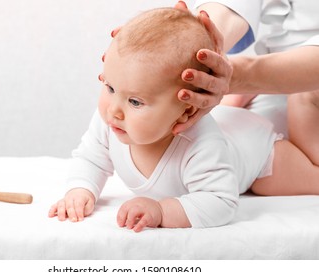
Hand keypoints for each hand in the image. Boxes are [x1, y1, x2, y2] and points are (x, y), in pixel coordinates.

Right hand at [48, 188, 94, 221]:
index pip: (78, 204)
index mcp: (79, 197)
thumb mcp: (90, 203)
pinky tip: (50, 215)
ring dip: (61, 212)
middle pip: (70, 205)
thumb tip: (81, 214)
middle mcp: (70, 198)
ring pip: (61, 205)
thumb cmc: (85, 200)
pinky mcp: (58, 203)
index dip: (79, 212)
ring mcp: (64, 200)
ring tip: (61, 219)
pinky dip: (51, 210)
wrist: (79, 192)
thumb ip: (87, 208)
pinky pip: (54, 206)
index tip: (80, 219)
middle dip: (71, 213)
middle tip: (73, 220)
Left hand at [116, 197, 162, 232]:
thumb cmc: (149, 210)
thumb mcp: (139, 208)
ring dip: (129, 220)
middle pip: (127, 208)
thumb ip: (131, 213)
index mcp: (135, 201)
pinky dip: (138, 225)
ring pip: (133, 211)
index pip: (124, 207)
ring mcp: (145, 209)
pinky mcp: (150, 215)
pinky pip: (143, 220)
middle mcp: (139, 203)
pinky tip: (136, 230)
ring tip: (129, 227)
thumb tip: (123, 222)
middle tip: (122, 225)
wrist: (163, 210)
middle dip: (122, 217)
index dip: (120, 216)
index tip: (120, 223)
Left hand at [172, 3, 232, 133]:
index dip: (210, 57)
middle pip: (211, 82)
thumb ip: (205, 28)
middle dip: (199, 78)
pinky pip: (196, 119)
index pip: (218, 59)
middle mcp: (220, 83)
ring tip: (179, 96)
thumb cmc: (213, 59)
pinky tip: (174, 129)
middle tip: (185, 74)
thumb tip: (190, 7)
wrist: (227, 80)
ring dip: (192, 99)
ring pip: (204, 101)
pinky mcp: (206, 110)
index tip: (199, 53)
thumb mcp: (213, 43)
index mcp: (222, 65)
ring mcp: (213, 98)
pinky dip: (186, 124)